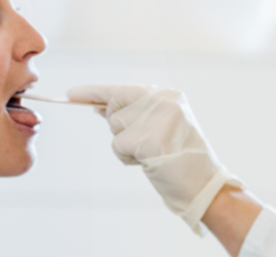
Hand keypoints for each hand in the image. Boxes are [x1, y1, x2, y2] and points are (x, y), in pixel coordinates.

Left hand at [68, 84, 242, 234]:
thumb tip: (98, 106)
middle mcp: (164, 101)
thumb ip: (132, 114)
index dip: (94, 91)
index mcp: (169, 95)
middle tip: (140, 142)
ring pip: (115, 125)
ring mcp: (157, 119)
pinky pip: (118, 145)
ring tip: (151, 153)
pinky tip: (148, 161)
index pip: (124, 88)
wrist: (204, 185)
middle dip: (117, 123)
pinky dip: (127, 157)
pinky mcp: (149, 140)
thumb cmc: (180, 158)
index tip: (71, 93)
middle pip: (115, 104)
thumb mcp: (159, 127)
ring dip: (125, 144)